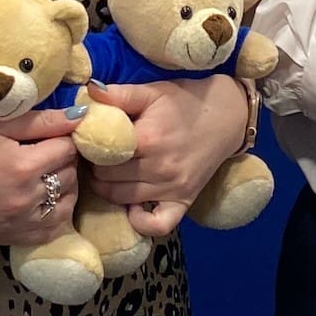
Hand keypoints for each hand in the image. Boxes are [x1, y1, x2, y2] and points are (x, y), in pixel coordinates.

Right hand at [0, 106, 84, 246]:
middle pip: (69, 176)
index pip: (67, 149)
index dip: (64, 136)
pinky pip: (47, 232)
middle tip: (50, 147)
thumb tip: (78, 115)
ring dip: (64, 187)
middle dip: (65, 159)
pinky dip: (53, 215)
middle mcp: (23, 200)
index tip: (54, 130)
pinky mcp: (6, 238)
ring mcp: (15, 224)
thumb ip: (39, 120)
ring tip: (47, 171)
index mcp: (21, 167)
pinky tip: (43, 199)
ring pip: (64, 205)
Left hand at [83, 78, 250, 236]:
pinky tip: (132, 206)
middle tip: (95, 157)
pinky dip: (140, 221)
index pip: (101, 155)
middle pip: (107, 180)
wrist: (228, 115)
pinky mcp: (184, 202)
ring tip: (107, 173)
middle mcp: (159, 168)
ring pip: (123, 199)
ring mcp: (172, 189)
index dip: (88, 148)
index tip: (87, 141)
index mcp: (148, 139)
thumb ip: (119, 94)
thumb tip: (87, 92)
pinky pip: (157, 224)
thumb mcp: (152, 91)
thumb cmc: (185, 101)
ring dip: (108, 189)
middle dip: (95, 168)